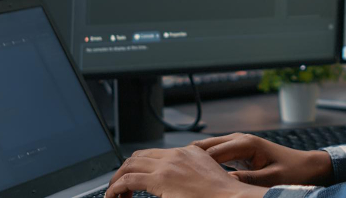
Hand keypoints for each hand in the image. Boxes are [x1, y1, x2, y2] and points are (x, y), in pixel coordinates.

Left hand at [105, 145, 265, 197]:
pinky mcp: (162, 178)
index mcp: (189, 152)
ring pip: (130, 165)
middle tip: (120, 189)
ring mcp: (169, 164)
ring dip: (117, 180)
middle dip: (124, 171)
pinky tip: (114, 197)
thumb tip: (173, 186)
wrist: (231, 197)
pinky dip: (115, 189)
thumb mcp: (204, 177)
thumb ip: (188, 175)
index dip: (138, 166)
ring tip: (114, 194)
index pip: (154, 154)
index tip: (134, 181)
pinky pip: (128, 180)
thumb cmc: (222, 195)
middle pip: (138, 156)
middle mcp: (177, 154)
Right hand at [193, 133, 334, 187]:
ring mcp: (238, 144)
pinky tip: (195, 176)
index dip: (193, 164)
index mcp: (246, 143)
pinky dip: (204, 163)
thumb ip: (248, 180)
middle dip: (188, 159)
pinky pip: (215, 156)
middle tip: (173, 174)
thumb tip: (224, 184)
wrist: (307, 167)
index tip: (180, 175)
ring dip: (194, 161)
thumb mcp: (271, 179)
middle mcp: (239, 139)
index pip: (211, 152)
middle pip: (204, 147)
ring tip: (179, 176)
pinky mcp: (238, 152)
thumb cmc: (293, 171)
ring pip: (207, 150)